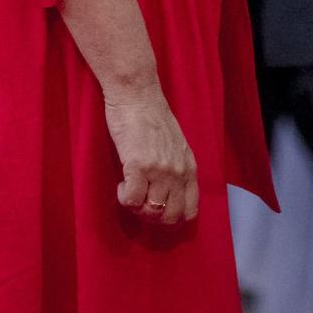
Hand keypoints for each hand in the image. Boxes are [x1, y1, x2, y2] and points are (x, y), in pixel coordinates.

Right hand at [102, 85, 198, 225]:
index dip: (172, 216)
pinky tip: (122, 184)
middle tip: (140, 201)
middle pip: (170, 217)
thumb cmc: (151, 116)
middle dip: (153, 217)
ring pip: (151, 212)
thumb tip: (168, 191)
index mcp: (189, 168)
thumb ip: (176, 167)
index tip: (157, 207)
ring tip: (130, 189)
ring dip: (137, 207)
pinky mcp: (138, 166)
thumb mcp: (176, 145)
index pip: (190, 210)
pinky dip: (124, 198)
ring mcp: (159, 171)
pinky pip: (132, 200)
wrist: (136, 95)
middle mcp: (178, 173)